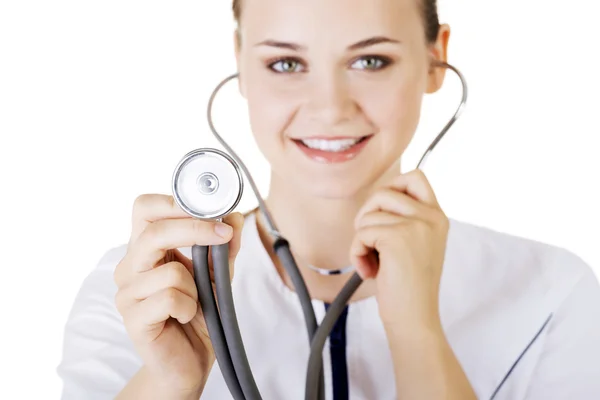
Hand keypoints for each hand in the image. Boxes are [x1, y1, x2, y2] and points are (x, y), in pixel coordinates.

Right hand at [113, 194, 244, 395]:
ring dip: (195, 287)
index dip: (175, 202)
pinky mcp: (133, 318)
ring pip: (170, 271)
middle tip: (223, 235)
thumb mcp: (218, 273)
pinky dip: (188, 307)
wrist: (189, 360)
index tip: (210, 207)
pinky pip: (169, 299)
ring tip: (194, 301)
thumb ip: (224, 246)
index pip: (145, 208)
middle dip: (194, 230)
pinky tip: (184, 316)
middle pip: (153, 232)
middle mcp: (130, 266)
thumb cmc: (198, 312)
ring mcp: (127, 293)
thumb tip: (234, 216)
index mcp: (146, 248)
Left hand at [350, 169, 448, 328]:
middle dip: (367, 216)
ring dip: (361, 240)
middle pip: (383, 192)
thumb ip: (404, 220)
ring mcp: (416, 226)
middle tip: (371, 242)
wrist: (415, 319)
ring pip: (368, 214)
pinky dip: (357, 253)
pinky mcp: (397, 238)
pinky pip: (362, 233)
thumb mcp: (415, 245)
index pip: (415, 176)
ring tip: (373, 262)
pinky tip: (370, 271)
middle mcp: (431, 217)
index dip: (391, 188)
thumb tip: (374, 201)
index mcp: (437, 217)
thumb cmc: (408, 287)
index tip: (383, 214)